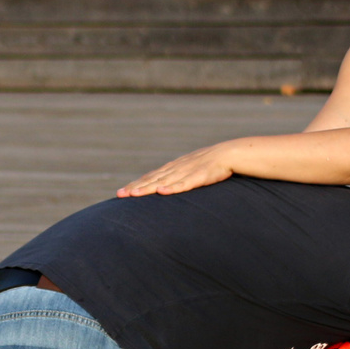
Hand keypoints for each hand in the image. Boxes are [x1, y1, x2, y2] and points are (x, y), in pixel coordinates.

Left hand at [118, 144, 234, 196]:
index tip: (121, 192)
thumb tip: (165, 189)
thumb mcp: (190, 170)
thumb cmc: (210, 164)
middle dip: (135, 187)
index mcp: (173, 168)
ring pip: (163, 181)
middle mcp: (176, 168)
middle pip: (151, 179)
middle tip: (120, 194)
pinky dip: (173, 187)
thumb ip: (178, 178)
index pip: (150, 177)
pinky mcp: (199, 176)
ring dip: (148, 188)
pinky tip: (162, 191)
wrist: (229, 153)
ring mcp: (187, 172)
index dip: (135, 184)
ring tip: (134, 194)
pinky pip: (185, 183)